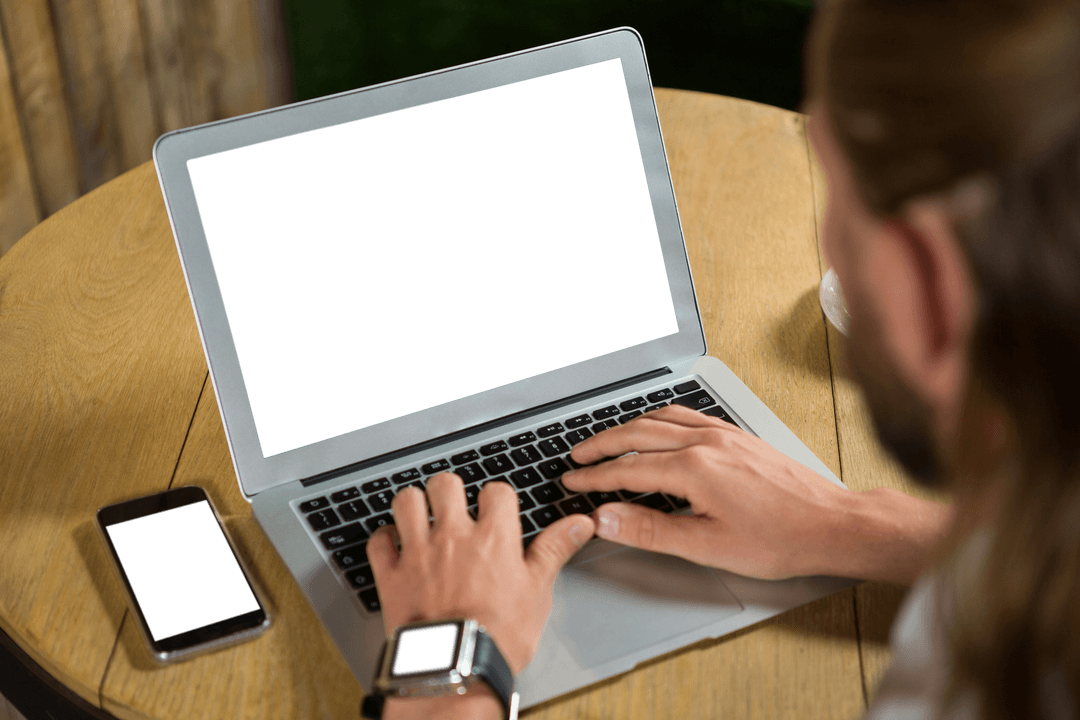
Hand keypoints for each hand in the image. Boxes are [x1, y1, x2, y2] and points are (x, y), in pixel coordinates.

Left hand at [367, 473, 595, 674]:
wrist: (456, 669)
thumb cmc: (499, 636)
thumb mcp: (537, 592)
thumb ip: (554, 550)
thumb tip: (580, 523)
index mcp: (493, 537)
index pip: (496, 491)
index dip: (497, 498)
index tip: (496, 510)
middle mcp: (453, 536)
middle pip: (445, 484)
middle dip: (451, 491)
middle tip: (455, 507)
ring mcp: (418, 553)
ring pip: (407, 501)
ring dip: (414, 505)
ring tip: (423, 516)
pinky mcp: (391, 574)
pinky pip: (378, 541)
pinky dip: (384, 539)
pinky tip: (395, 545)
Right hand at [561, 404, 848, 580]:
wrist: (832, 524)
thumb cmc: (780, 539)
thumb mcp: (707, 546)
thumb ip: (650, 530)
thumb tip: (606, 519)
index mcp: (694, 468)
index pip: (628, 468)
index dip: (595, 477)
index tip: (572, 483)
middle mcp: (706, 442)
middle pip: (638, 433)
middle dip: (602, 444)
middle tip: (577, 458)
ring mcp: (724, 434)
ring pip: (662, 418)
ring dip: (628, 427)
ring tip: (607, 440)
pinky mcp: (738, 435)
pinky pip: (688, 415)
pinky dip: (660, 419)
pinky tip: (658, 428)